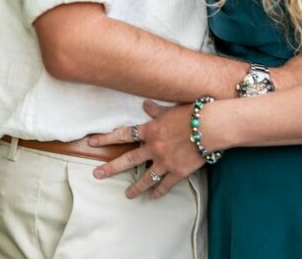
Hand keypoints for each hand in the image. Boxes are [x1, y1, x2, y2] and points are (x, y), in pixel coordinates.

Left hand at [89, 101, 204, 198]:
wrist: (209, 126)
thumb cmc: (192, 113)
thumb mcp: (171, 109)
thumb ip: (157, 110)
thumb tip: (145, 104)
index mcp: (151, 130)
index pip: (123, 134)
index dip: (106, 138)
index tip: (92, 142)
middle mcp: (154, 147)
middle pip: (128, 159)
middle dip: (110, 168)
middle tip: (97, 174)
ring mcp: (164, 161)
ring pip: (145, 178)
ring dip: (135, 187)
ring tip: (127, 195)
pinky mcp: (177, 172)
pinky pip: (165, 185)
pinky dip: (159, 192)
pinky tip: (153, 197)